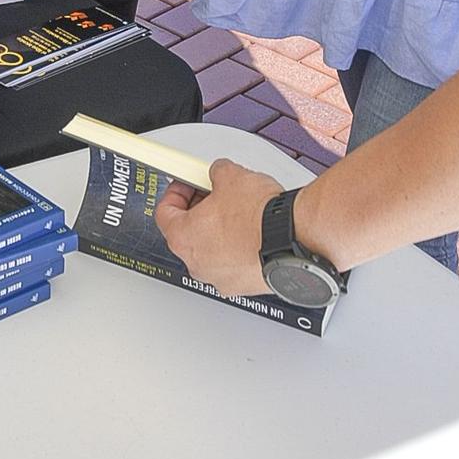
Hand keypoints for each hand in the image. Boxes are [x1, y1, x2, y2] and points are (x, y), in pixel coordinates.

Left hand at [155, 161, 282, 295]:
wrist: (293, 240)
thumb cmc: (258, 217)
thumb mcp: (229, 175)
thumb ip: (215, 173)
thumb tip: (219, 172)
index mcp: (182, 238)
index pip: (165, 212)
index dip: (176, 192)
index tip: (187, 183)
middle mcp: (197, 263)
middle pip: (188, 231)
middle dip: (201, 209)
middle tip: (215, 194)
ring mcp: (221, 278)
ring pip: (212, 249)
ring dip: (221, 230)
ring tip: (240, 211)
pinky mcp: (244, 285)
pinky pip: (234, 263)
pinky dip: (240, 248)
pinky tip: (254, 231)